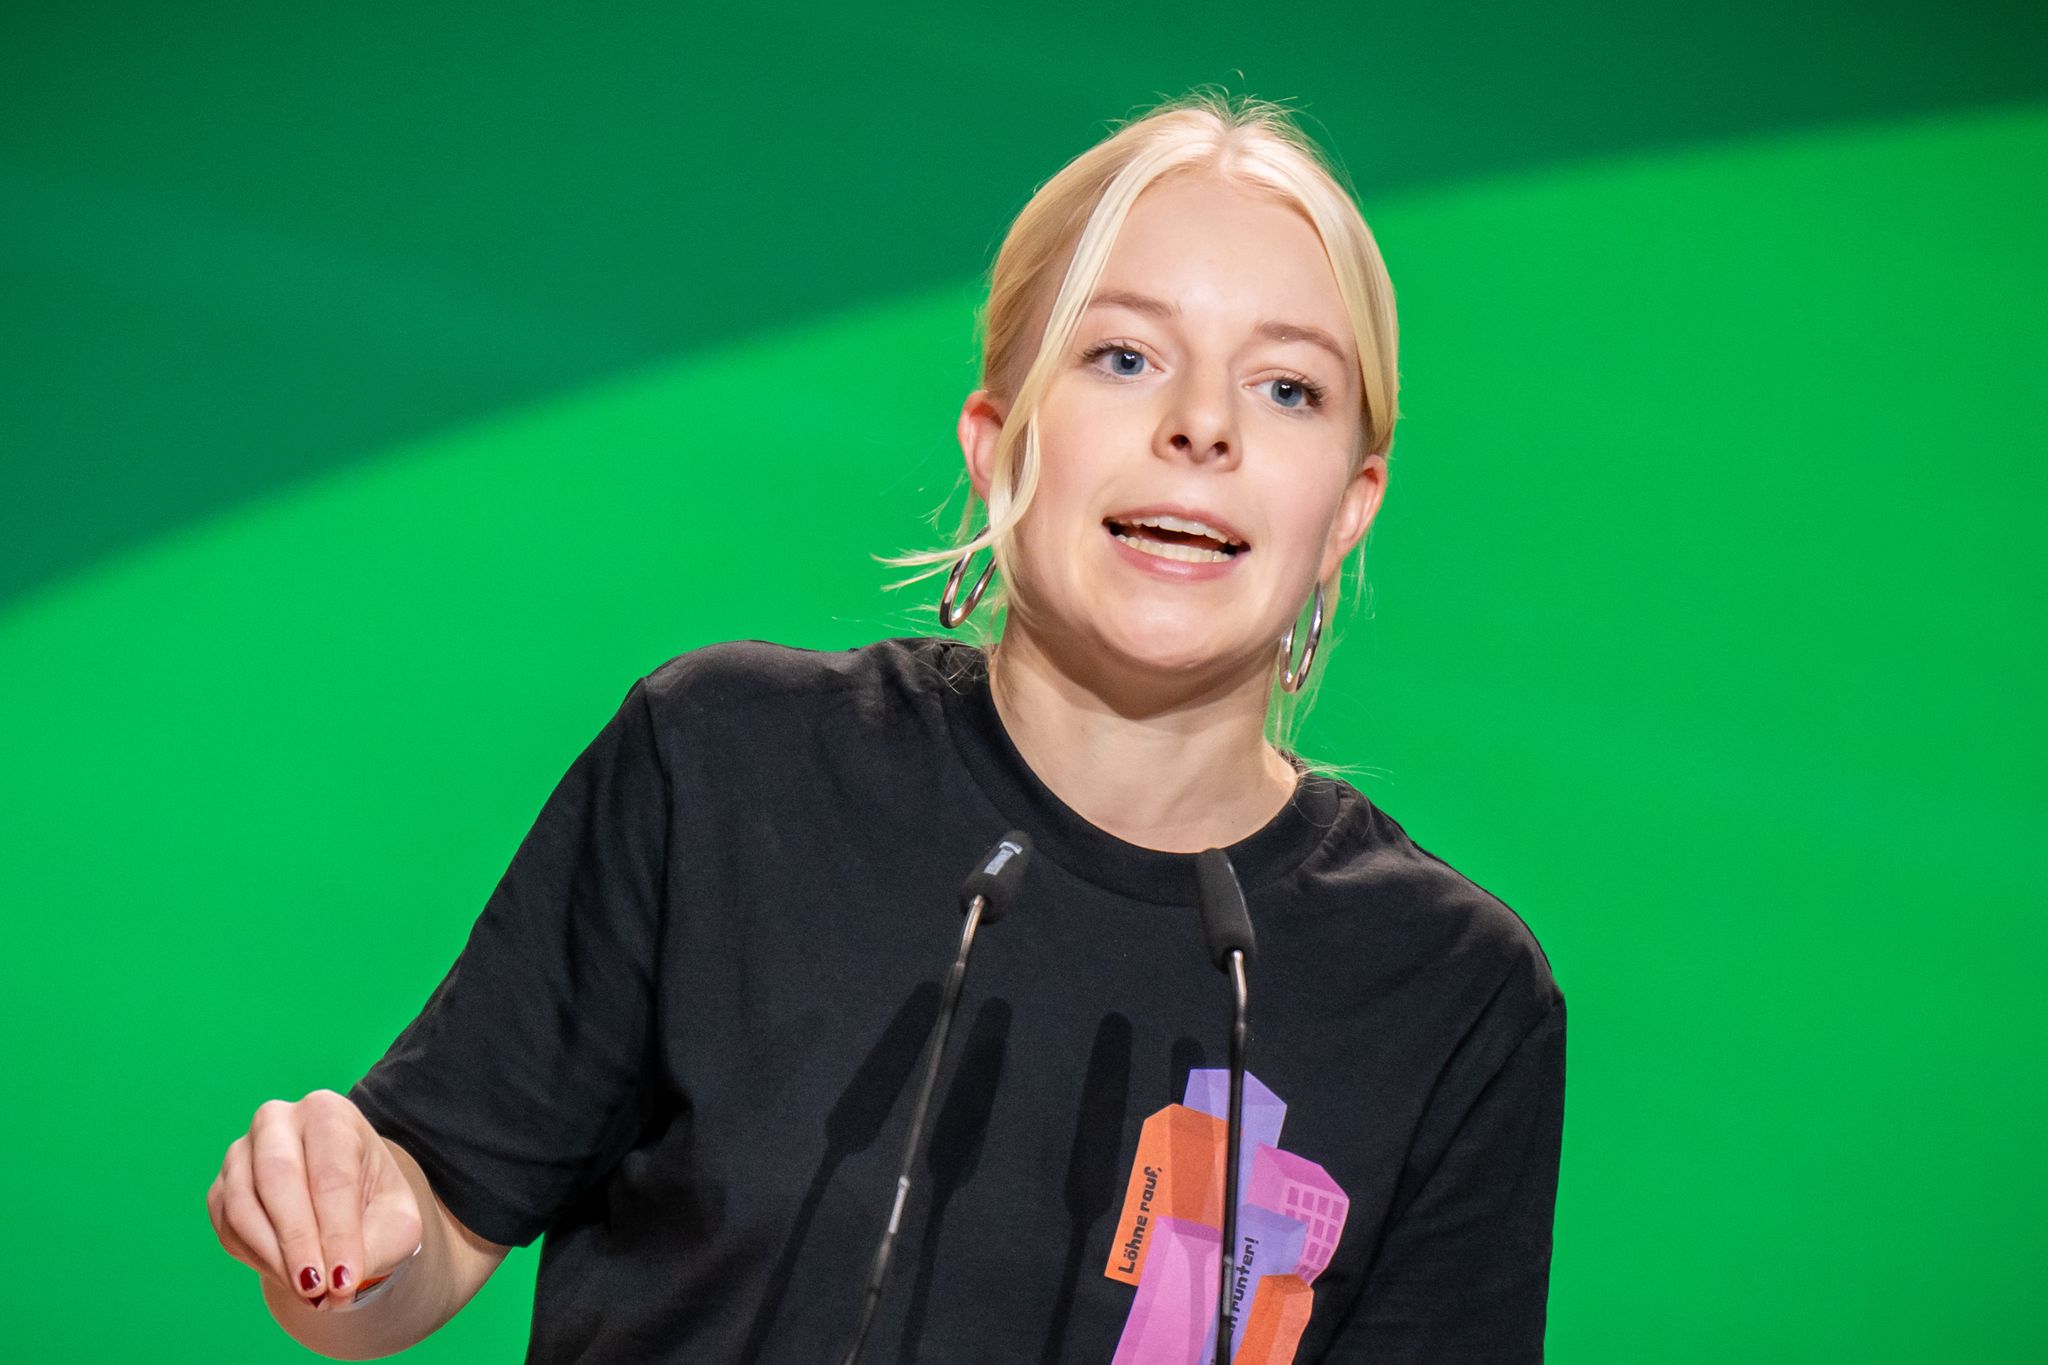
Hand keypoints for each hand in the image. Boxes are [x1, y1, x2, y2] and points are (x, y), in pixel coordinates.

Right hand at [206, 1089, 423, 1311]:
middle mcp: (278, 1122)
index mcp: (329, 1114)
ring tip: (308, 1292)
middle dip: (298, 1241)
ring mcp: (241, 1153)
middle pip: (278, 1178)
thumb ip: (373, 1247)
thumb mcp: (396, 1223)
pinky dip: (256, 1258)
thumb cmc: (374, 1207)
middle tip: (317, 1290)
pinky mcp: (220, 1188)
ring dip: (275, 1257)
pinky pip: (226, 1227)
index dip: (337, 1232)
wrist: (342, 1207)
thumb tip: (335, 1283)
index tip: (344, 1280)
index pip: (331, 1174)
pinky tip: (287, 1275)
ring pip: (244, 1205)